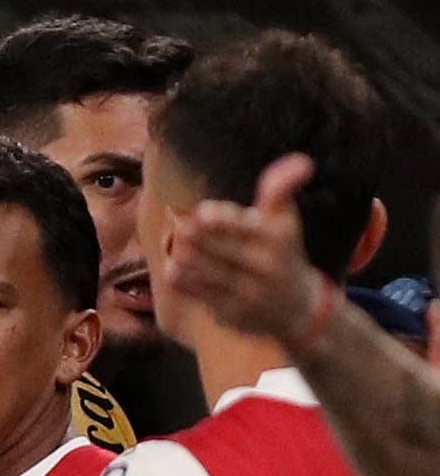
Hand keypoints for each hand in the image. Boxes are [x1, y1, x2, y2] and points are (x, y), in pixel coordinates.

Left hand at [163, 150, 328, 346]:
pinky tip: (174, 268)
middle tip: (179, 225)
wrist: (298, 308)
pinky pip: (197, 294)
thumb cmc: (283, 253)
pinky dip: (182, 279)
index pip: (244, 226)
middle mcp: (265, 266)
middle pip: (218, 248)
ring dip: (183, 256)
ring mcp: (248, 293)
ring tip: (177, 245)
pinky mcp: (232, 313)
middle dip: (194, 235)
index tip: (202, 213)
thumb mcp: (285, 221)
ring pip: (204, 271)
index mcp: (278, 238)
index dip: (219, 219)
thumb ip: (280, 190)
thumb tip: (302, 162)